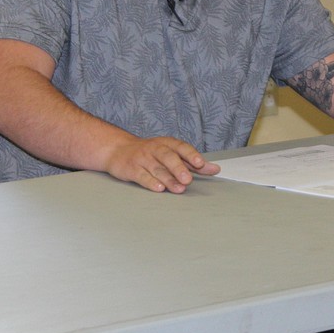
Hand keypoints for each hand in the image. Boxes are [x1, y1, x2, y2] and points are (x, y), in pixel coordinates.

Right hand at [104, 136, 220, 192]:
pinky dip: (150, 182)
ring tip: (179, 189)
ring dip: (168, 179)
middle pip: (168, 157)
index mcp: (167, 144)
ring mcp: (143, 159)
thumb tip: (215, 169)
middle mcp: (155, 149)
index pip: (181, 147)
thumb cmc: (150, 153)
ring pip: (157, 168)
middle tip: (188, 180)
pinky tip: (159, 188)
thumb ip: (193, 163)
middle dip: (179, 168)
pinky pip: (142, 175)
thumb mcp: (172, 153)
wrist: (119, 150)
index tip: (201, 164)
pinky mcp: (132, 169)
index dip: (191, 155)